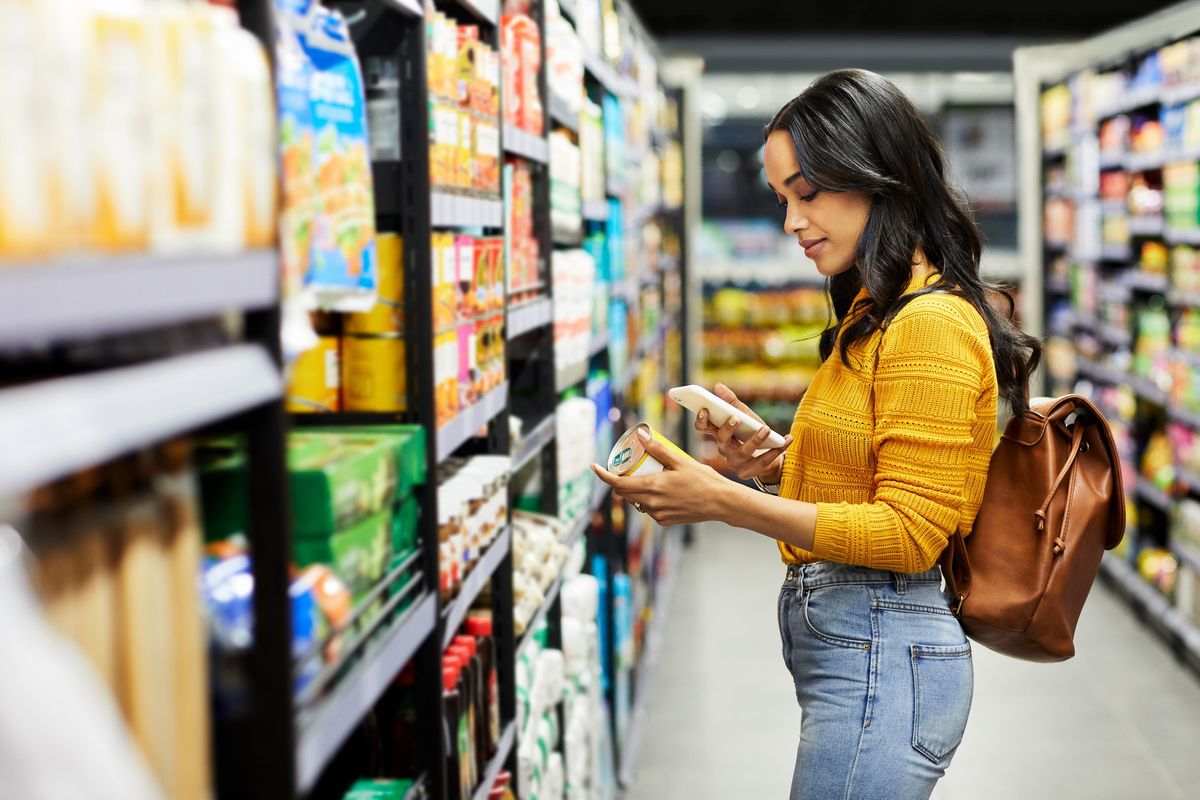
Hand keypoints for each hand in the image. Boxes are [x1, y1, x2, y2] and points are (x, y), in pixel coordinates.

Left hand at [591, 427, 731, 525]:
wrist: (720, 502)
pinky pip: (649, 509)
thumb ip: (658, 449)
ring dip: (636, 489)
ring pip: (636, 501)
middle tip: (627, 466)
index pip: (617, 484)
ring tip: (648, 476)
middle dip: (620, 480)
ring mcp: (657, 514)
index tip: (595, 467)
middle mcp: (651, 504)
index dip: (603, 475)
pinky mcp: (664, 521)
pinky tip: (662, 491)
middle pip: (624, 493)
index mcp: (652, 487)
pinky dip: (649, 499)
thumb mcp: (680, 461)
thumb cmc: (703, 479)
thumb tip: (641, 435)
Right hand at [695, 384, 791, 482]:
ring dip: (755, 440)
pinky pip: (763, 461)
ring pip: (743, 452)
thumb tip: (718, 386)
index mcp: (719, 434)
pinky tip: (787, 438)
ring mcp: (735, 463)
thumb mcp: (744, 415)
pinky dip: (777, 450)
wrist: (768, 454)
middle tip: (736, 417)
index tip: (705, 409)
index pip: (703, 428)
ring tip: (766, 428)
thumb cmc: (751, 432)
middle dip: (727, 429)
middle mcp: (724, 450)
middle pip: (721, 440)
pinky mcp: (749, 472)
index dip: (701, 420)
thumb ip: (732, 402)